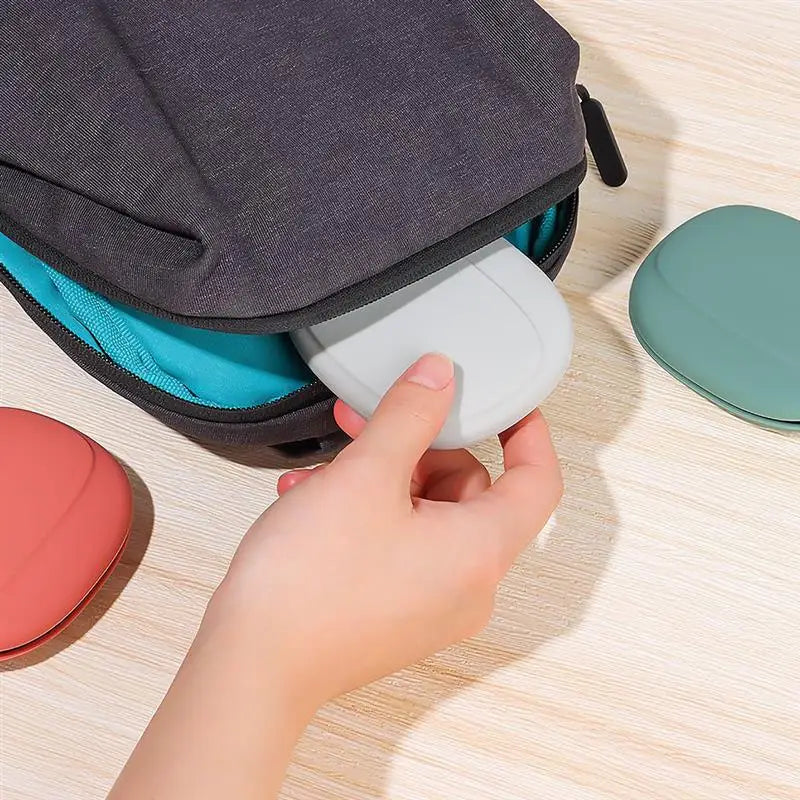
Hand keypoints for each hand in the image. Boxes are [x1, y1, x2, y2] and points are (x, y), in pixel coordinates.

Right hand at [216, 353, 562, 713]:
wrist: (252, 669)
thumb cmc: (310, 582)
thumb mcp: (366, 474)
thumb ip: (410, 415)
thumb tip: (440, 377)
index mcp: (480, 552)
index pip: (538, 481)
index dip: (528, 432)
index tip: (505, 401)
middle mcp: (468, 587)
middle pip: (470, 492)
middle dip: (420, 447)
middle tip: (375, 422)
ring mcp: (432, 605)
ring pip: (427, 515)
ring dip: (383, 478)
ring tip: (328, 468)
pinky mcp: (397, 614)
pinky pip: (401, 545)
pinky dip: (368, 514)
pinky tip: (314, 499)